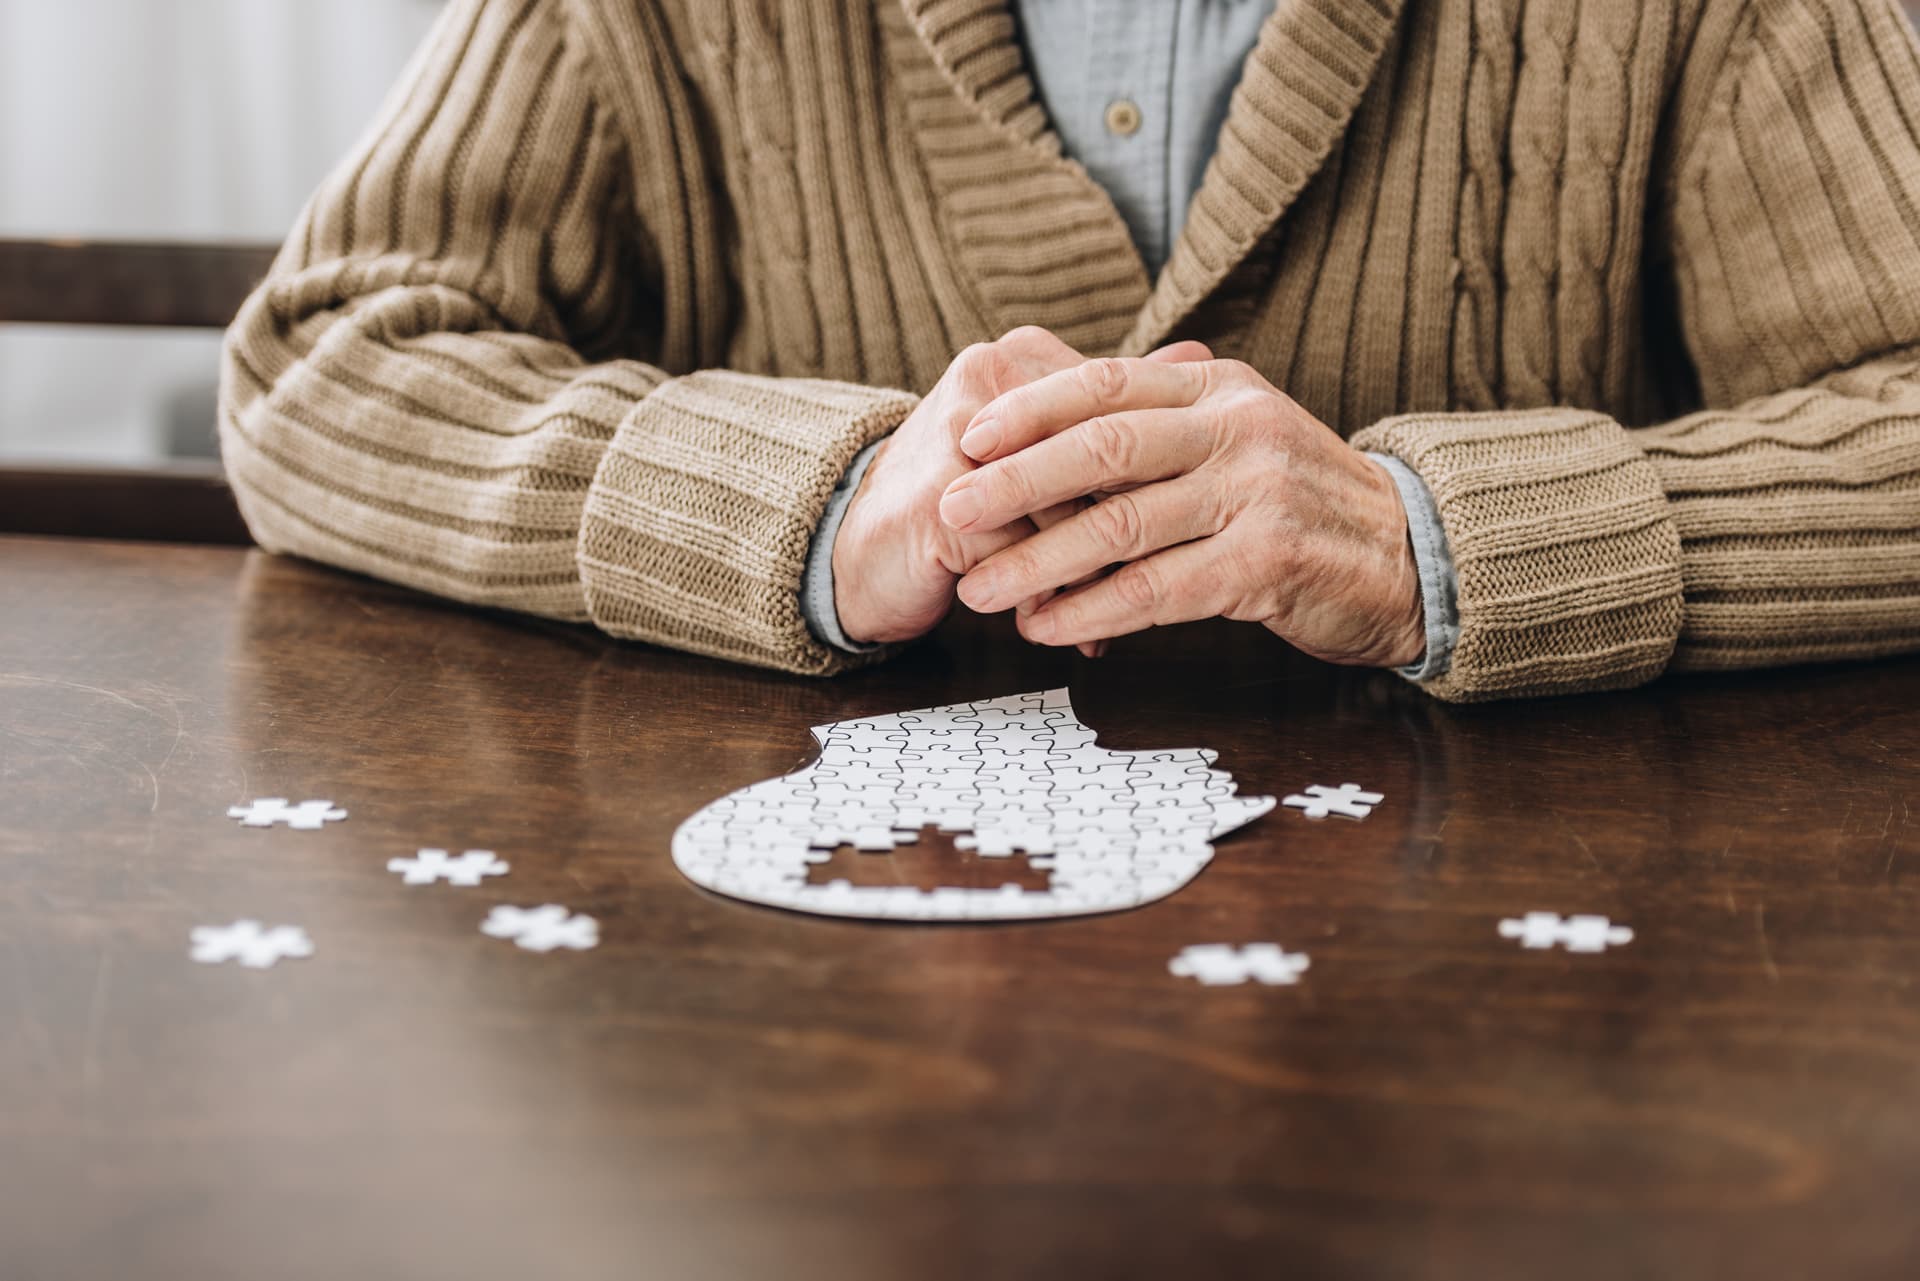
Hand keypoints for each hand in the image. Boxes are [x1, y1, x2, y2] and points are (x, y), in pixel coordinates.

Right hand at [833, 329, 1212, 645]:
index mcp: (1023, 357)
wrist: (860, 555)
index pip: (1121, 417)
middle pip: (1103, 462)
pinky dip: (1045, 599)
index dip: (1153, 482)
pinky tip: (1050, 625)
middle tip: (1160, 578)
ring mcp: (960, 436)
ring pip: (1070, 512)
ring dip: (1090, 575)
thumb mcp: (1040, 452)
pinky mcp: (940, 502)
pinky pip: (1023, 557)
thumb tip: (1201, 352)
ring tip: (1102, 615)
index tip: (1177, 532)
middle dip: (1131, 531)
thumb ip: (1111, 408)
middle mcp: (990, 378)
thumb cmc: (962, 509)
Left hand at [936, 356, 1425, 667]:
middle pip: (1102, 448)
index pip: (1106, 384)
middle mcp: (1237, 429)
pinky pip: (1157, 589)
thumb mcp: (1241, 437)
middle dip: (1014, 483)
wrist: (1409, 557)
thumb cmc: (1302, 502)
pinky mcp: (1265, 563)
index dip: (1029, 409)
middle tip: (950, 511)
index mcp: (1219, 389)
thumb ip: (1164, 423)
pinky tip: (1045, 624)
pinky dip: (1091, 608)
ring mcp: (1256, 494)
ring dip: (1038, 562)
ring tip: (979, 588)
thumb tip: (1058, 411)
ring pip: (1120, 525)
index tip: (966, 436)